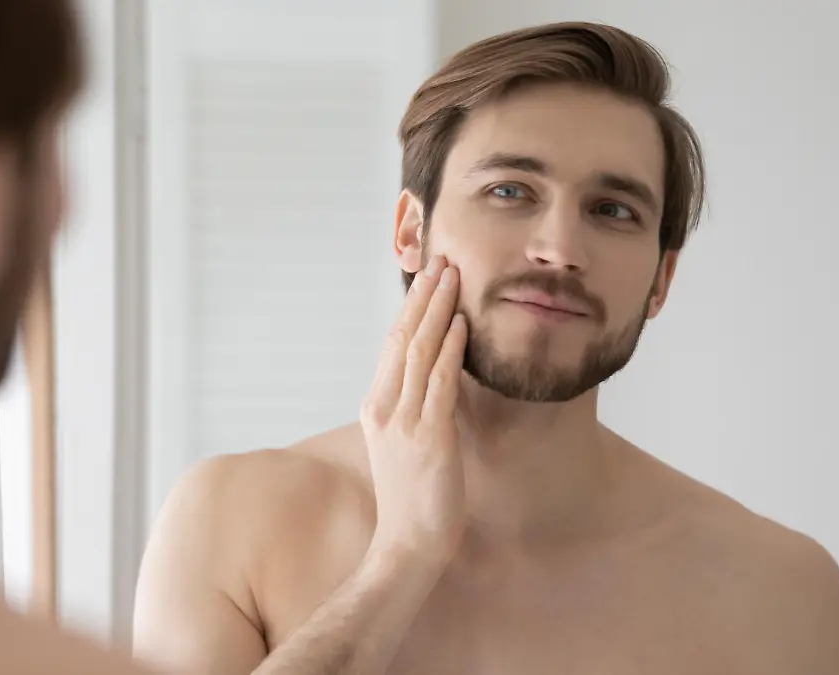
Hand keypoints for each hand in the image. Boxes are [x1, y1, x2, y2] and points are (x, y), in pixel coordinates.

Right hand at [360, 255, 467, 570]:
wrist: (408, 543)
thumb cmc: (411, 500)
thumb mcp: (402, 445)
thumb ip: (411, 410)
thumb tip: (434, 379)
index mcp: (376, 407)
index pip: (392, 346)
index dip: (410, 308)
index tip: (426, 279)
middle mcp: (384, 407)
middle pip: (402, 338)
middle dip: (423, 296)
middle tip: (440, 261)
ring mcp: (404, 421)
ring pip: (419, 351)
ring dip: (438, 310)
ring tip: (453, 277)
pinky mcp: (429, 436)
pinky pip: (439, 382)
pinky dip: (450, 349)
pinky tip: (462, 324)